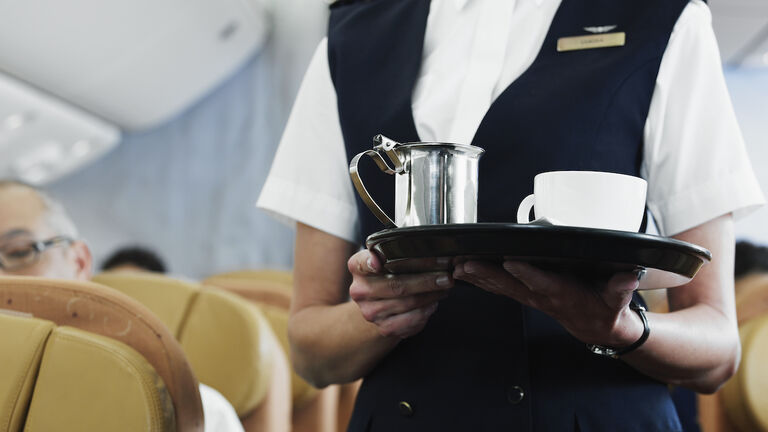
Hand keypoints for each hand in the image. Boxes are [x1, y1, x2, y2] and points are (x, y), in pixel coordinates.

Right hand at [348, 250, 451, 338]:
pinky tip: (433, 302)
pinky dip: (426, 310)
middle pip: (396, 285)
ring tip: (445, 287)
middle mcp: (360, 291)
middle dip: (426, 280)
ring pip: (408, 303)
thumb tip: (429, 248)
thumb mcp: (385, 259)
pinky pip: (412, 320)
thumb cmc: (387, 276)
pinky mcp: (384, 328)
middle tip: (446, 276)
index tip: (378, 262)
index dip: (370, 262)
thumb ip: (395, 252)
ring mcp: (371, 312)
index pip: (362, 263)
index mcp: (358, 267)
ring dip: (431, 295)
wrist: (378, 306)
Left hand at [453, 260, 644, 346]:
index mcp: (563, 294)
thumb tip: (628, 276)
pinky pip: (498, 288)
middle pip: (510, 285)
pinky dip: (479, 280)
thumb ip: (620, 288)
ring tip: (456, 267)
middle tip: (465, 264)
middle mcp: (541, 296)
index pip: (542, 282)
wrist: (596, 327)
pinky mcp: (524, 295)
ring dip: (477, 277)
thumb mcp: (617, 300)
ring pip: (499, 286)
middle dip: (486, 274)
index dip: (526, 273)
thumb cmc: (605, 308)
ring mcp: (530, 297)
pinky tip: (462, 273)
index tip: (510, 262)